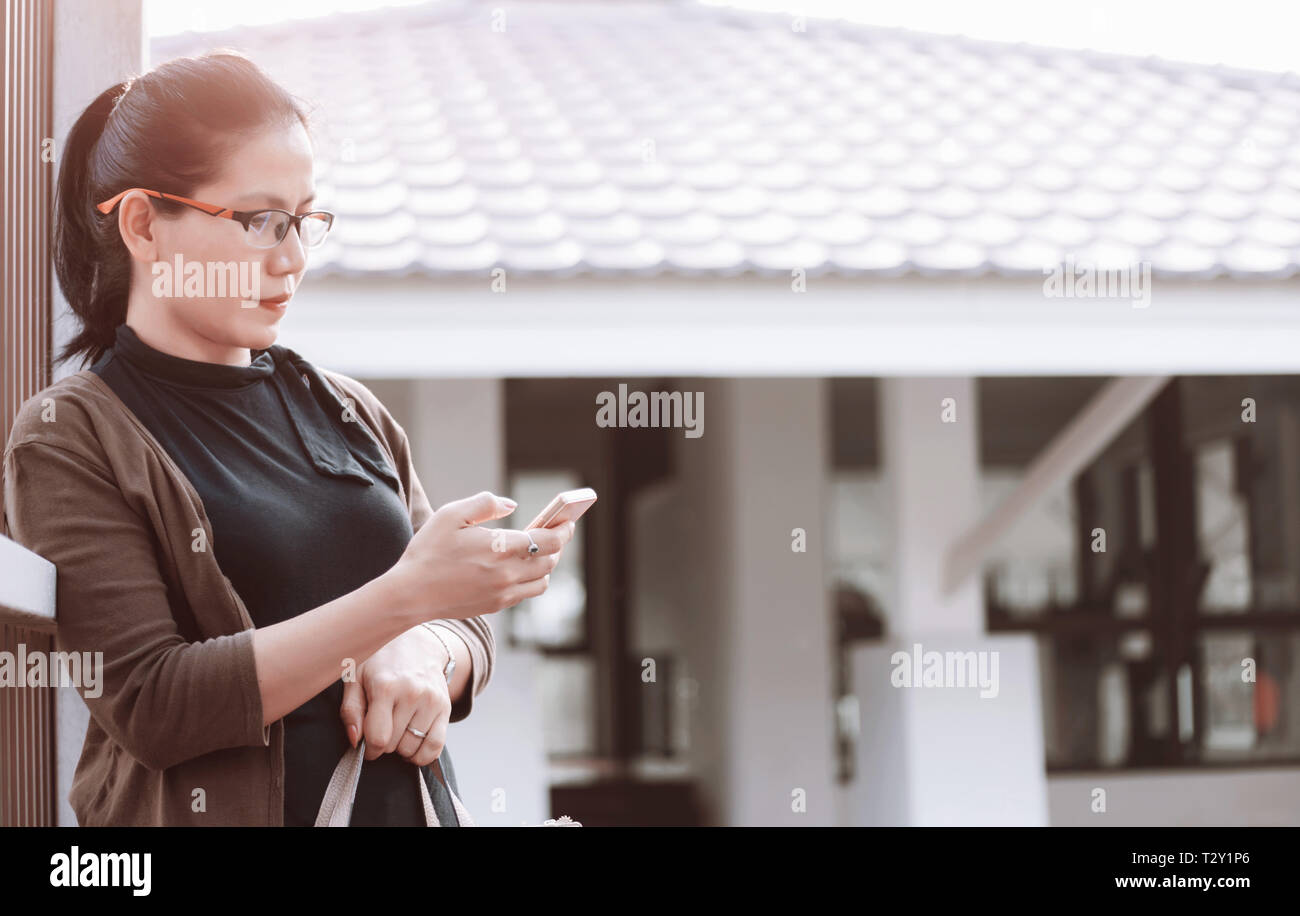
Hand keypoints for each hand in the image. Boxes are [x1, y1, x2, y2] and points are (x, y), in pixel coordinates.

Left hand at [340, 626, 451, 764]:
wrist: (417, 644)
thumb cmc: (380, 662)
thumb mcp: (356, 678)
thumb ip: (350, 710)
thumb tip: (355, 740)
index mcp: (386, 686)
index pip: (378, 738)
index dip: (369, 749)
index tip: (367, 744)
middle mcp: (412, 693)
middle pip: (394, 745)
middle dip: (384, 744)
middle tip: (382, 728)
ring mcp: (431, 701)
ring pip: (413, 748)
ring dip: (402, 748)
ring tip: (397, 732)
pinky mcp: (445, 707)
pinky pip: (436, 746)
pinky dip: (423, 755)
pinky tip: (413, 746)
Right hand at [390, 490, 575, 621]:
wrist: (410, 594)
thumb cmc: (429, 551)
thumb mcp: (452, 514)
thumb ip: (485, 503)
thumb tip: (512, 505)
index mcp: (501, 548)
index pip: (550, 541)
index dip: (564, 530)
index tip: (568, 521)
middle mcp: (508, 573)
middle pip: (551, 560)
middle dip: (558, 545)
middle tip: (556, 532)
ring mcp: (503, 593)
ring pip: (542, 580)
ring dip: (547, 564)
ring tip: (540, 551)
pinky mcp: (496, 606)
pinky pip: (526, 593)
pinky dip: (532, 580)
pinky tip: (521, 568)